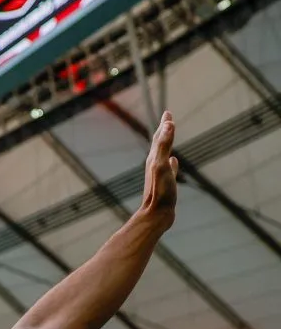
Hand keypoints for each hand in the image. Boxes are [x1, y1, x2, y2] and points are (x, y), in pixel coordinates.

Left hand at [140, 111, 179, 229]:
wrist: (156, 215)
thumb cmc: (159, 191)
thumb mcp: (161, 165)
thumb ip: (164, 145)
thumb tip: (168, 124)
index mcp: (154, 159)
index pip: (160, 137)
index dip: (165, 125)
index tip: (167, 113)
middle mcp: (155, 165)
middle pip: (159, 143)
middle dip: (164, 130)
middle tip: (168, 119)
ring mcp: (160, 174)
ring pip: (163, 155)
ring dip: (167, 144)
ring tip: (170, 137)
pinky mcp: (165, 184)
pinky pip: (170, 169)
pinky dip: (172, 163)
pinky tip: (174, 162)